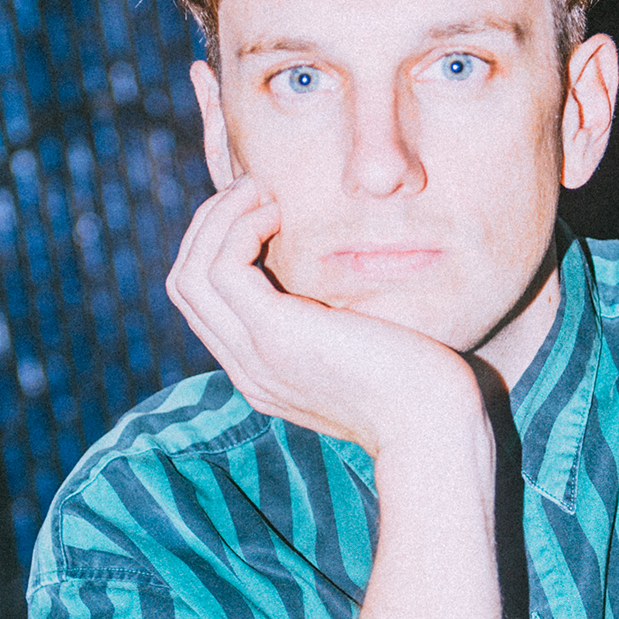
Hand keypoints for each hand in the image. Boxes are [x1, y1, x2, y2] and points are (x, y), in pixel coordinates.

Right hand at [165, 178, 481, 457]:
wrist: (433, 429)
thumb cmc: (418, 389)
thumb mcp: (363, 351)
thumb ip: (335, 326)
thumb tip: (338, 286)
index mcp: (263, 373)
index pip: (204, 305)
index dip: (219, 247)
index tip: (261, 211)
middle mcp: (247, 369)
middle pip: (185, 286)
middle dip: (209, 225)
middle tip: (252, 188)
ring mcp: (255, 356)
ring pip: (190, 274)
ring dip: (218, 218)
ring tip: (259, 190)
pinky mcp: (274, 336)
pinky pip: (222, 270)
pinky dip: (240, 229)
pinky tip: (277, 213)